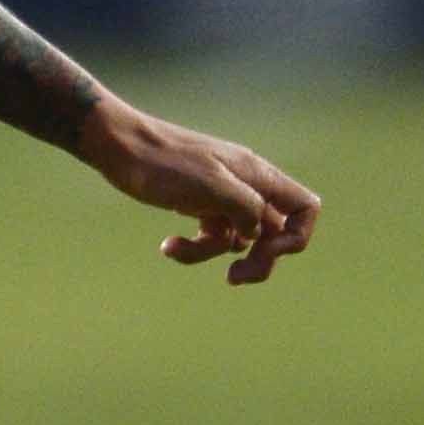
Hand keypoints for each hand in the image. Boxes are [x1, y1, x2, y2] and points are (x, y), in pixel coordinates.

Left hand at [82, 106, 321, 286]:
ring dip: (210, 252)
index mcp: (257, 176)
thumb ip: (248, 208)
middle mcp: (246, 186)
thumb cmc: (163, 163)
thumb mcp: (211, 186)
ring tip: (176, 247)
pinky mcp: (199, 205)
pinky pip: (210, 236)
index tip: (265, 249)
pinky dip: (192, 246)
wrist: (118, 147)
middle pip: (274, 233)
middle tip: (233, 278)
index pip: (305, 208)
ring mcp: (222, 196)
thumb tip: (260, 233)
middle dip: (257, 260)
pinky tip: (168, 245)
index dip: (295, 236)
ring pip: (237, 239)